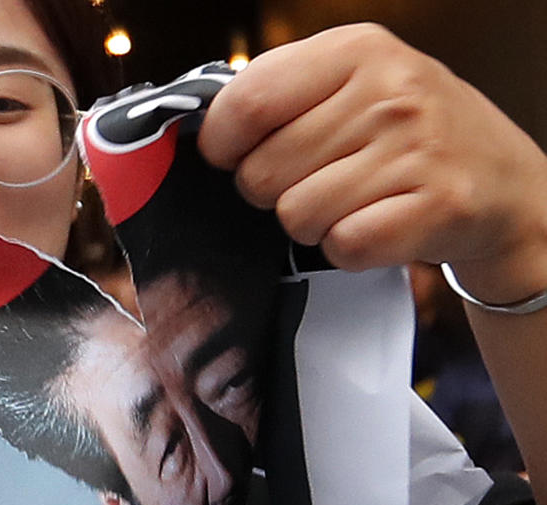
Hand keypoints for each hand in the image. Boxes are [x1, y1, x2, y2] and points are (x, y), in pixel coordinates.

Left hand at [198, 23, 546, 303]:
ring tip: (350, 201)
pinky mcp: (436, 207)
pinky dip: (346, 248)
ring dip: (311, 222)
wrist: (503, 182)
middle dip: (271, 191)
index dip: (221, 144)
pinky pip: (342, 246)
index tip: (231, 156)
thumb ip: (282, 92)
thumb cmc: (409, 133)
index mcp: (357, 50)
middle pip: (261, 172)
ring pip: (295, 215)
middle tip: (313, 181)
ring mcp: (417, 150)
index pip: (246, 103)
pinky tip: (375, 224)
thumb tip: (206, 129)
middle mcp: (390, 92)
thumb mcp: (354, 82)